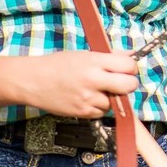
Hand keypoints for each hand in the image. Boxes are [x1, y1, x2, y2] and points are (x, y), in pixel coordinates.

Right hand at [16, 50, 138, 117]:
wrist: (33, 81)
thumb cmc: (58, 64)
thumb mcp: (84, 54)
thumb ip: (110, 56)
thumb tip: (132, 56)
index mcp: (94, 61)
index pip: (128, 65)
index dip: (131, 68)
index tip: (126, 69)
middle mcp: (93, 80)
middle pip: (129, 85)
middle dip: (128, 84)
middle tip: (119, 82)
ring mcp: (88, 98)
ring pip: (116, 102)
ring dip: (111, 97)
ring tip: (95, 89)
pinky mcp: (83, 112)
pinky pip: (103, 112)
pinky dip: (99, 107)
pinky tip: (88, 98)